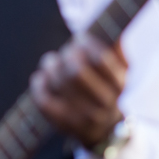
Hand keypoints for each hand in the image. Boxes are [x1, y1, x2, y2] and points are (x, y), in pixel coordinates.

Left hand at [31, 34, 126, 148]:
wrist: (104, 130)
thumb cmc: (106, 88)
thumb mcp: (118, 70)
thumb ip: (115, 48)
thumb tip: (113, 27)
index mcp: (119, 83)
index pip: (102, 58)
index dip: (87, 43)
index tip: (80, 37)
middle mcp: (104, 102)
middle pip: (76, 71)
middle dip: (67, 55)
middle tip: (67, 50)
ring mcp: (84, 116)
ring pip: (59, 83)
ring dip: (51, 66)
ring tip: (52, 62)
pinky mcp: (64, 124)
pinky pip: (44, 101)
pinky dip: (39, 85)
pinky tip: (41, 78)